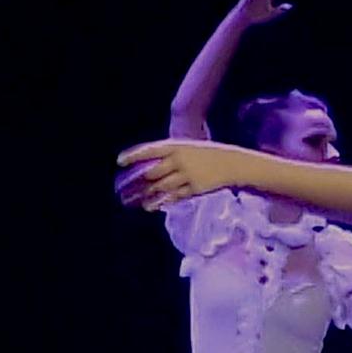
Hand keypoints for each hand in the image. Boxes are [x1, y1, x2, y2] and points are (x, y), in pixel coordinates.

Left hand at [115, 139, 251, 210]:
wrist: (232, 163)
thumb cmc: (207, 155)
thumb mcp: (188, 147)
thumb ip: (169, 154)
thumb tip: (148, 165)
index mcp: (177, 146)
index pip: (150, 149)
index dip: (133, 155)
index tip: (119, 161)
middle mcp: (180, 160)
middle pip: (153, 171)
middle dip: (137, 180)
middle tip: (124, 188)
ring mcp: (187, 174)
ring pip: (161, 186)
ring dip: (147, 195)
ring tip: (136, 201)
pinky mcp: (194, 188)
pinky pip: (174, 196)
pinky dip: (162, 201)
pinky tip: (152, 206)